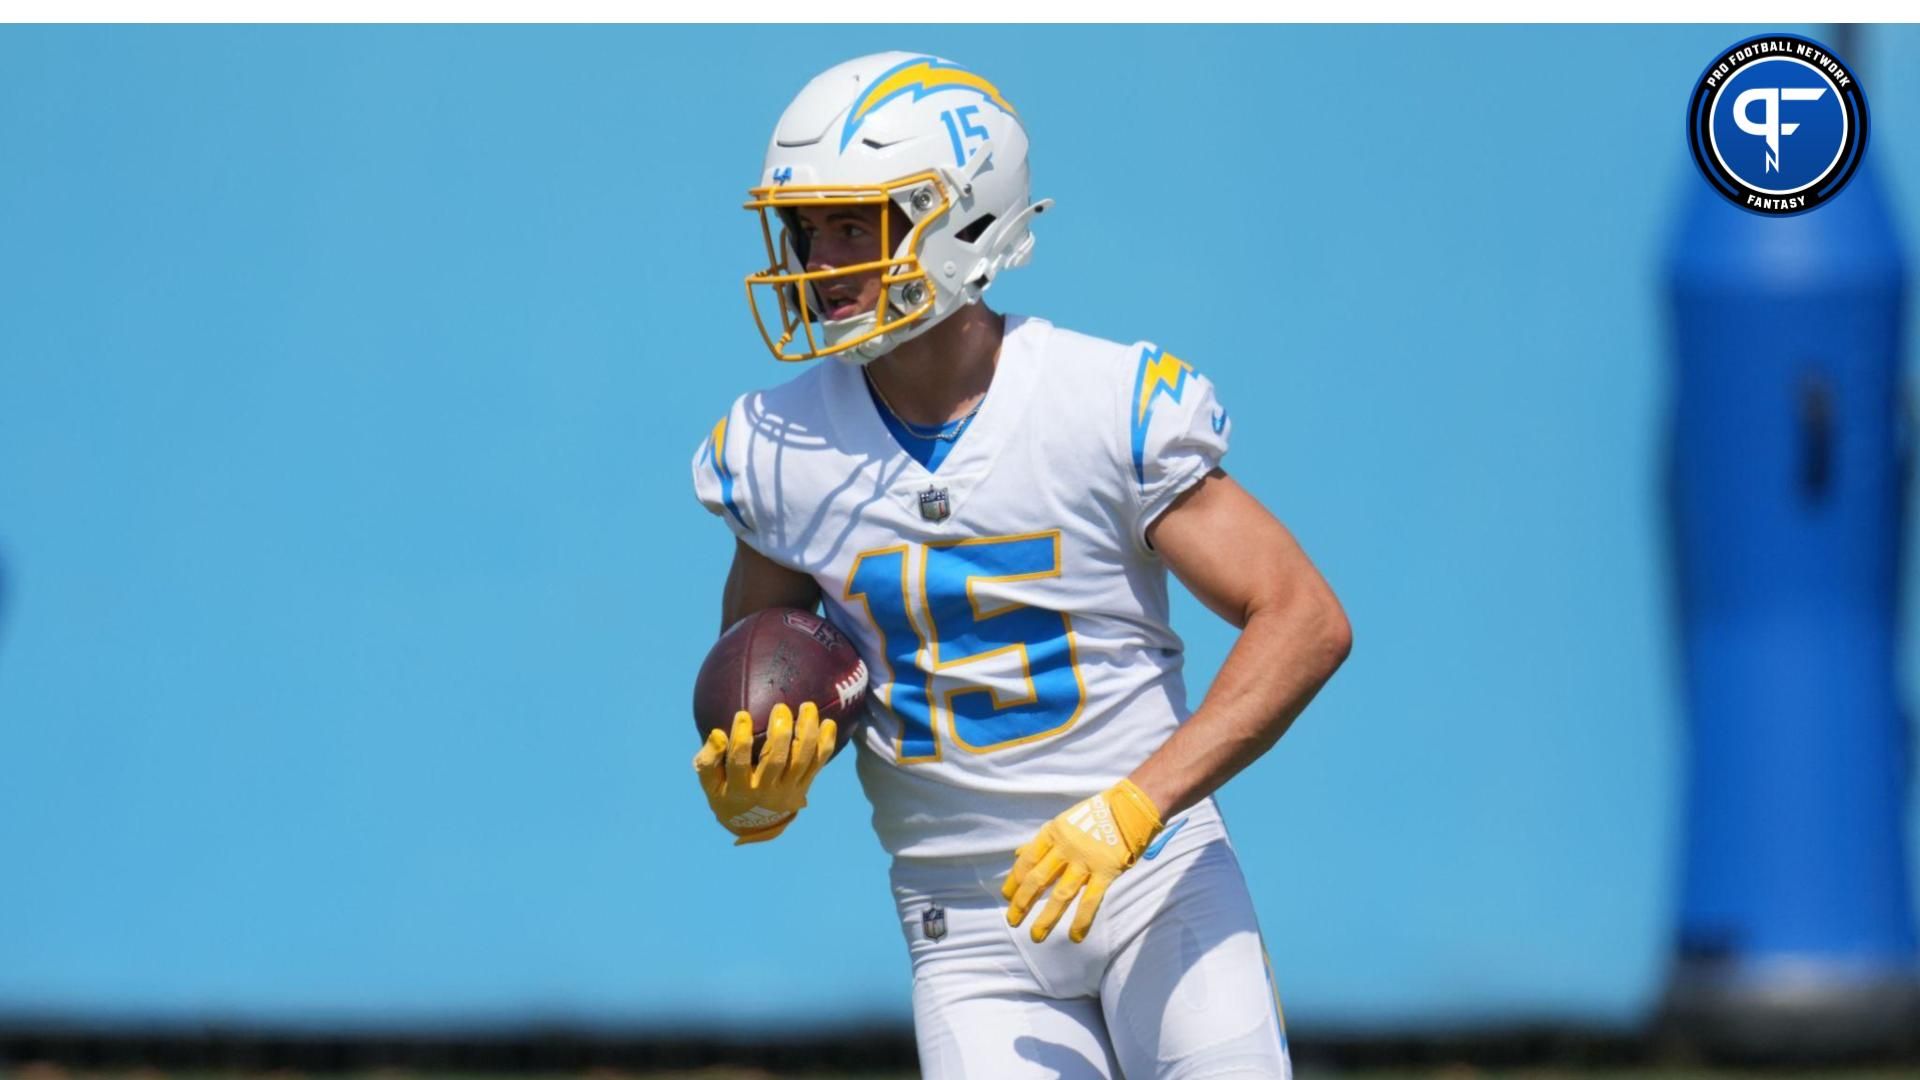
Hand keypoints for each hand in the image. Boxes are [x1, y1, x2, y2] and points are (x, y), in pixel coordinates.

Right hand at [693, 701, 837, 844]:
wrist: (755, 823)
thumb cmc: (728, 793)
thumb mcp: (710, 784)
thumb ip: (709, 760)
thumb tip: (718, 734)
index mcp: (739, 789)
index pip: (739, 764)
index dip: (741, 740)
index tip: (743, 715)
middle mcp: (766, 791)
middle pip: (776, 761)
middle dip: (780, 734)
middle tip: (781, 708)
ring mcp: (788, 789)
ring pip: (801, 761)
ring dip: (807, 733)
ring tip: (807, 707)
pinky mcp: (804, 786)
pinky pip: (818, 763)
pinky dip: (825, 743)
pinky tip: (828, 722)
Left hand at [1002, 779, 1162, 942]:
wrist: (1132, 807)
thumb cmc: (1096, 814)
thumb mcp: (1064, 822)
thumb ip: (1042, 841)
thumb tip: (1018, 853)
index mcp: (1053, 833)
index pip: (1027, 861)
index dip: (1014, 881)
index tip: (1007, 897)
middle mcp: (1065, 848)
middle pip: (1038, 880)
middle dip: (1023, 903)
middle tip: (1013, 921)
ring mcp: (1086, 861)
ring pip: (1061, 894)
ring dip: (1047, 917)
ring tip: (1036, 936)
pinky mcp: (1106, 872)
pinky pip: (1091, 900)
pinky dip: (1081, 920)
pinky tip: (1074, 936)